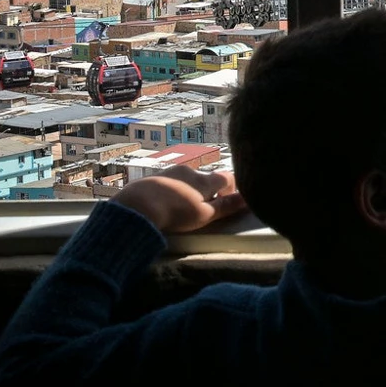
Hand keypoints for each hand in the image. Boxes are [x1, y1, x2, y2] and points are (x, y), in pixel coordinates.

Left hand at [112, 167, 247, 234]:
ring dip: (187, 190)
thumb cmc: (175, 213)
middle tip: (201, 208)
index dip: (230, 188)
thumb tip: (248, 198)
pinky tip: (163, 204)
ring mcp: (170, 172)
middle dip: (206, 190)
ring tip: (180, 208)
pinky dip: (171, 190)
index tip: (227, 200)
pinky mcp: (153, 177)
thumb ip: (226, 207)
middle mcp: (190, 171)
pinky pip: (168, 182)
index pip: (226, 177)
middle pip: (205, 178)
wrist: (137, 206)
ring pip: (185, 179)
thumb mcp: (204, 215)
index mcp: (205, 180)